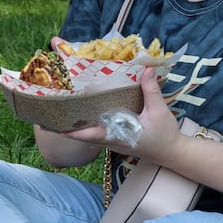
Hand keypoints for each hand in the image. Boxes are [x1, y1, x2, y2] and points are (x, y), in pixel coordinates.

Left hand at [63, 68, 182, 161]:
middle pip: (80, 136)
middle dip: (64, 126)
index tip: (53, 123)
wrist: (174, 153)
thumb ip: (151, 90)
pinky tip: (81, 112)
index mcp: (117, 136)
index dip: (69, 130)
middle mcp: (110, 141)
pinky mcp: (114, 140)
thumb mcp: (159, 111)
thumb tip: (146, 69)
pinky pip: (95, 133)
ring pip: (86, 135)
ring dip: (74, 125)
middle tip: (48, 112)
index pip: (88, 135)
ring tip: (59, 109)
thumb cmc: (166, 135)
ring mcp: (111, 142)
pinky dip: (86, 124)